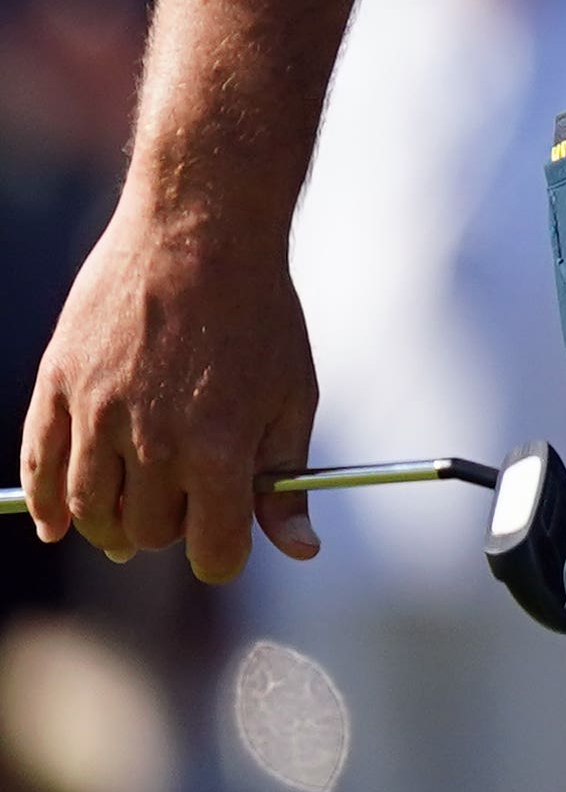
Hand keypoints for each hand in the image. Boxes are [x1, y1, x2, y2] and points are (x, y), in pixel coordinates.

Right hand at [21, 187, 322, 582]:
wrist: (200, 234)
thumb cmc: (260, 317)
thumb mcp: (295, 397)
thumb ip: (287, 483)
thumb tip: (301, 552)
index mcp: (219, 448)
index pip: (213, 550)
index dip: (222, 557)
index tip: (224, 546)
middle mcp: (153, 441)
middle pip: (149, 532)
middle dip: (170, 531)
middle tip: (184, 507)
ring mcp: (97, 414)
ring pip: (90, 510)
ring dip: (110, 527)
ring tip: (128, 523)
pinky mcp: (58, 387)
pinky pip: (38, 466)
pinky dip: (42, 504)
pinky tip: (55, 524)